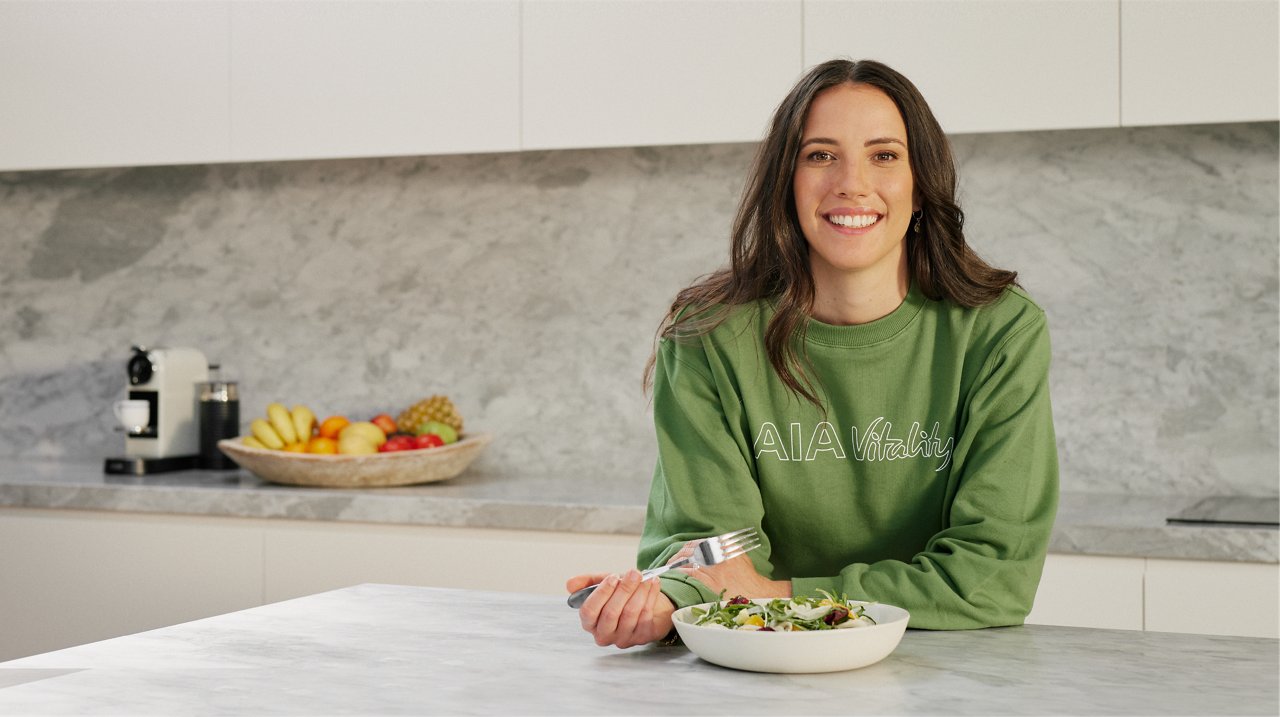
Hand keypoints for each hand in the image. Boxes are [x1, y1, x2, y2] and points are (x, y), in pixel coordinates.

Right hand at [566, 570, 674, 648]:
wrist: (645, 602)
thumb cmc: (621, 595)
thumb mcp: (603, 585)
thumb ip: (587, 583)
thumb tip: (570, 585)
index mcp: (590, 622)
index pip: (589, 611)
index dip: (601, 593)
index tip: (613, 577)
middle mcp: (604, 634)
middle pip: (611, 613)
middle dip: (624, 590)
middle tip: (634, 573)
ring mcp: (623, 639)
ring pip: (630, 613)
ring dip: (639, 591)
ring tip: (645, 576)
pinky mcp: (642, 638)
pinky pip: (646, 615)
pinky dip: (651, 596)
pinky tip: (653, 583)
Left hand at [669, 539, 790, 597]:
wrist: (757, 593)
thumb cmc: (748, 577)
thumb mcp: (739, 555)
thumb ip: (725, 548)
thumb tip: (713, 546)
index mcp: (721, 546)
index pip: (696, 543)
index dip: (684, 549)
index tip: (679, 554)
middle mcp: (715, 553)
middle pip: (689, 550)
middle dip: (677, 556)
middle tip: (670, 563)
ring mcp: (711, 566)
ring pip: (686, 561)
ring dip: (675, 564)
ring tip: (668, 569)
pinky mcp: (708, 580)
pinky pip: (688, 573)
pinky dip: (679, 573)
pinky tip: (674, 576)